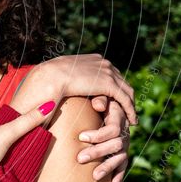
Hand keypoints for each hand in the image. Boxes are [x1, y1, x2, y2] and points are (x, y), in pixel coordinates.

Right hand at [10, 54, 136, 124]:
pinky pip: (125, 99)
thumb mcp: (62, 76)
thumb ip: (69, 80)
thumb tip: (66, 87)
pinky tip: (132, 121)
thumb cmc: (49, 79)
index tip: (115, 101)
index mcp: (93, 60)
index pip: (110, 74)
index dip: (115, 88)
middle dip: (125, 97)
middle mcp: (103, 63)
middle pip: (121, 81)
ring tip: (130, 119)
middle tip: (127, 112)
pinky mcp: (109, 84)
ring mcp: (108, 72)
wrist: (50, 76)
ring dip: (130, 105)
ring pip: (126, 91)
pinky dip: (131, 110)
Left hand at [78, 97, 129, 181]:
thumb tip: (98, 104)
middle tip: (80, 158)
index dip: (98, 134)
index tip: (81, 137)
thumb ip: (98, 99)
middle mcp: (124, 132)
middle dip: (98, 152)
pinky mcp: (122, 154)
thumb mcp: (96, 96)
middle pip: (116, 145)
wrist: (102, 108)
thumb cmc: (94, 101)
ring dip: (107, 167)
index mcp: (119, 117)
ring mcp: (124, 144)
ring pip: (120, 158)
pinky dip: (119, 175)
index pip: (114, 129)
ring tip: (94, 176)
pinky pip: (123, 166)